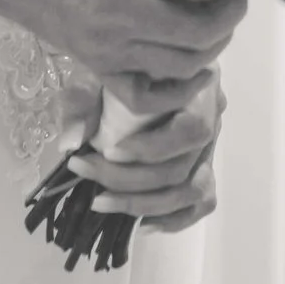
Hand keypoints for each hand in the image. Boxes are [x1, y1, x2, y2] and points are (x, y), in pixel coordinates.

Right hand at [0, 0, 250, 111]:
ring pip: (182, 65)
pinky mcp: (94, 64)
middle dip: (233, 14)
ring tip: (221, 20)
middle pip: (203, 32)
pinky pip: (146, 94)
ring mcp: (107, 47)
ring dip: (213, 46)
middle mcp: (121, 16)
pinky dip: (178, 88)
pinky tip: (196, 67)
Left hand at [72, 73, 224, 232]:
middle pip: (184, 165)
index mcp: (197, 86)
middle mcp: (213, 116)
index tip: (110, 150)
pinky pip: (199, 203)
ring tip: (101, 203)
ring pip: (192, 189)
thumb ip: (85, 99)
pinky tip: (138, 220)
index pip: (191, 127)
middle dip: (132, 180)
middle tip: (87, 174)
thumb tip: (71, 142)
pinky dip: (171, 218)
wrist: (134, 65)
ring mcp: (210, 144)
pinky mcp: (203, 168)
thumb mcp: (101, 69)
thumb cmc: (123, 63)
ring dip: (145, 204)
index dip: (153, 148)